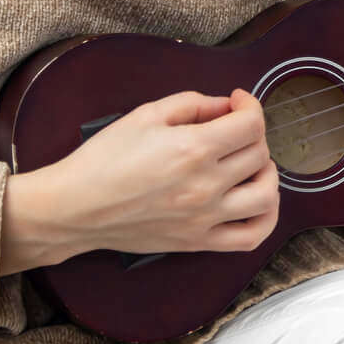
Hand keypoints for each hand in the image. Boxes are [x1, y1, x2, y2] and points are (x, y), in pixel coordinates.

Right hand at [0, 88, 278, 273]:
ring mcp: (205, 217)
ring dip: (267, 173)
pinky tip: (259, 201)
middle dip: (252, 133)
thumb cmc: (103, 160)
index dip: (250, 105)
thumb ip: (192, 104)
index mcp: (193, 148)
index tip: (237, 101)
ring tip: (249, 163)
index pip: (251, 123)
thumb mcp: (145, 115)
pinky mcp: (199, 241)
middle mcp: (206, 185)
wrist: (75, 208)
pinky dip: (267, 218)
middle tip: (232, 128)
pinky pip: (251, 236)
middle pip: (259, 153)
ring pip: (266, 194)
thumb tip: (224, 106)